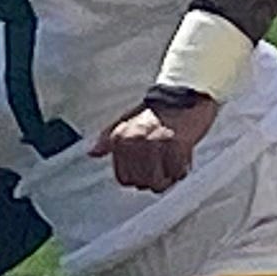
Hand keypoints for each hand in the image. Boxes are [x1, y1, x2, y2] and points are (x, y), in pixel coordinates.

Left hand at [101, 86, 219, 192]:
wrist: (184, 92)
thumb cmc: (156, 110)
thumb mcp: (125, 121)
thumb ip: (106, 139)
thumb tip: (92, 152)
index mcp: (121, 138)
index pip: (124, 178)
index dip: (137, 177)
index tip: (146, 168)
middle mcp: (136, 141)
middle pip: (142, 183)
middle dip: (153, 178)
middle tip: (162, 165)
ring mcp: (157, 144)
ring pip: (159, 183)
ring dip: (168, 177)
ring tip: (172, 162)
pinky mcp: (177, 145)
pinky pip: (177, 173)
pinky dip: (181, 169)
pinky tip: (182, 157)